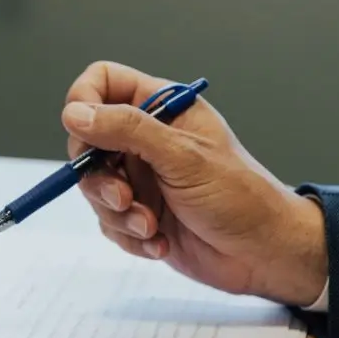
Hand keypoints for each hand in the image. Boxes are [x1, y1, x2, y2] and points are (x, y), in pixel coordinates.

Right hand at [62, 61, 327, 306]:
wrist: (264, 254)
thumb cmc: (240, 197)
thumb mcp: (182, 156)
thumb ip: (126, 129)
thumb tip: (75, 113)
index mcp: (163, 109)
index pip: (104, 83)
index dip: (84, 102)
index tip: (86, 134)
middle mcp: (147, 140)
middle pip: (88, 142)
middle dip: (99, 177)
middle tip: (124, 197)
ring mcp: (142, 179)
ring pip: (94, 188)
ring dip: (118, 213)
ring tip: (150, 226)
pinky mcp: (140, 214)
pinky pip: (109, 222)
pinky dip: (129, 236)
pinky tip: (159, 242)